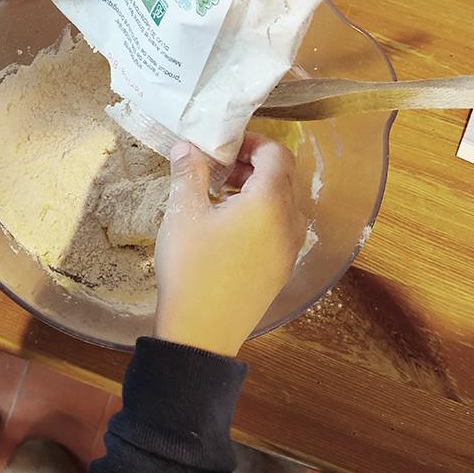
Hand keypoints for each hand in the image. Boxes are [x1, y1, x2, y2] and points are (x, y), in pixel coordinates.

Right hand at [154, 134, 306, 356]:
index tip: (221, 145)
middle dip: (250, 164)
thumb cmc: (192, 267)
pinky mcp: (281, 268)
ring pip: (281, 204)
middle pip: (282, 177)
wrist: (201, 331)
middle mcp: (290, 222)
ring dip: (253, 190)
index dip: (250, 141)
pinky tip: (225, 226)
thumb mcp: (184, 213)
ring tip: (216, 194)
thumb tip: (187, 146)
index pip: (276, 153)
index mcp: (270, 201)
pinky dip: (258, 215)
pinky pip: (278, 228)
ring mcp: (289, 248)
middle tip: (215, 166)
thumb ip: (188, 171)